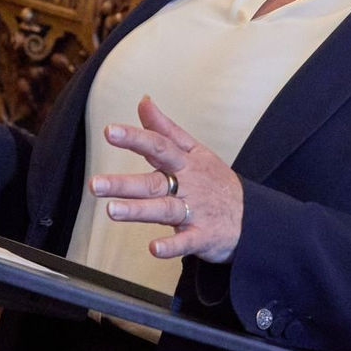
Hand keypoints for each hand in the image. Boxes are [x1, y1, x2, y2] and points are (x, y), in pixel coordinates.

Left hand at [90, 95, 242, 263]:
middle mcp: (187, 185)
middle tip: (94, 184)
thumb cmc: (216, 181)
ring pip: (163, 210)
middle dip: (123, 183)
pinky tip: (153, 248)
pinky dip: (171, 246)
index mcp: (184, 162)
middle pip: (153, 181)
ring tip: (112, 211)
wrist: (255, 218)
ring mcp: (195, 211)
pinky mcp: (203, 237)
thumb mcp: (195, 150)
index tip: (109, 131)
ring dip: (138, 210)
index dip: (134, 138)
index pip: (157, 145)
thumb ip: (165, 128)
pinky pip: (186, 242)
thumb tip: (143, 101)